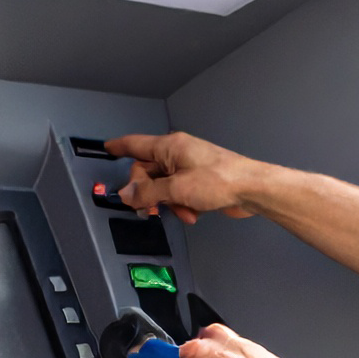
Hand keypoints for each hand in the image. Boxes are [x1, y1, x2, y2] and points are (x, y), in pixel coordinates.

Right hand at [105, 131, 261, 224]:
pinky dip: (182, 206)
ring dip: (168, 204)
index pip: (136, 144)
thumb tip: (127, 194)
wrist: (251, 189)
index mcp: (170, 147)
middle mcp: (178, 154)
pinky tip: (193, 213)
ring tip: (182, 211)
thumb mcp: (176, 189)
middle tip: (148, 209)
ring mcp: (189, 168)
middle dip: (148, 193)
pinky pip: (179, 195)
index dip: (119, 147)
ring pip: (163, 188)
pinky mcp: (199, 183)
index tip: (107, 148)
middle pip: (147, 173)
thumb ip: (148, 192)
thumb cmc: (220, 180)